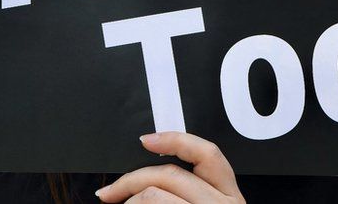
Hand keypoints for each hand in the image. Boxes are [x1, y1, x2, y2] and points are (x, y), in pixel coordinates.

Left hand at [96, 132, 245, 203]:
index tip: (146, 139)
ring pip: (154, 194)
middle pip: (170, 174)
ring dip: (128, 201)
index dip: (177, 140)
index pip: (208, 153)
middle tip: (108, 192)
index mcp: (229, 196)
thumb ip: (187, 191)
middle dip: (131, 180)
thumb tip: (148, 167)